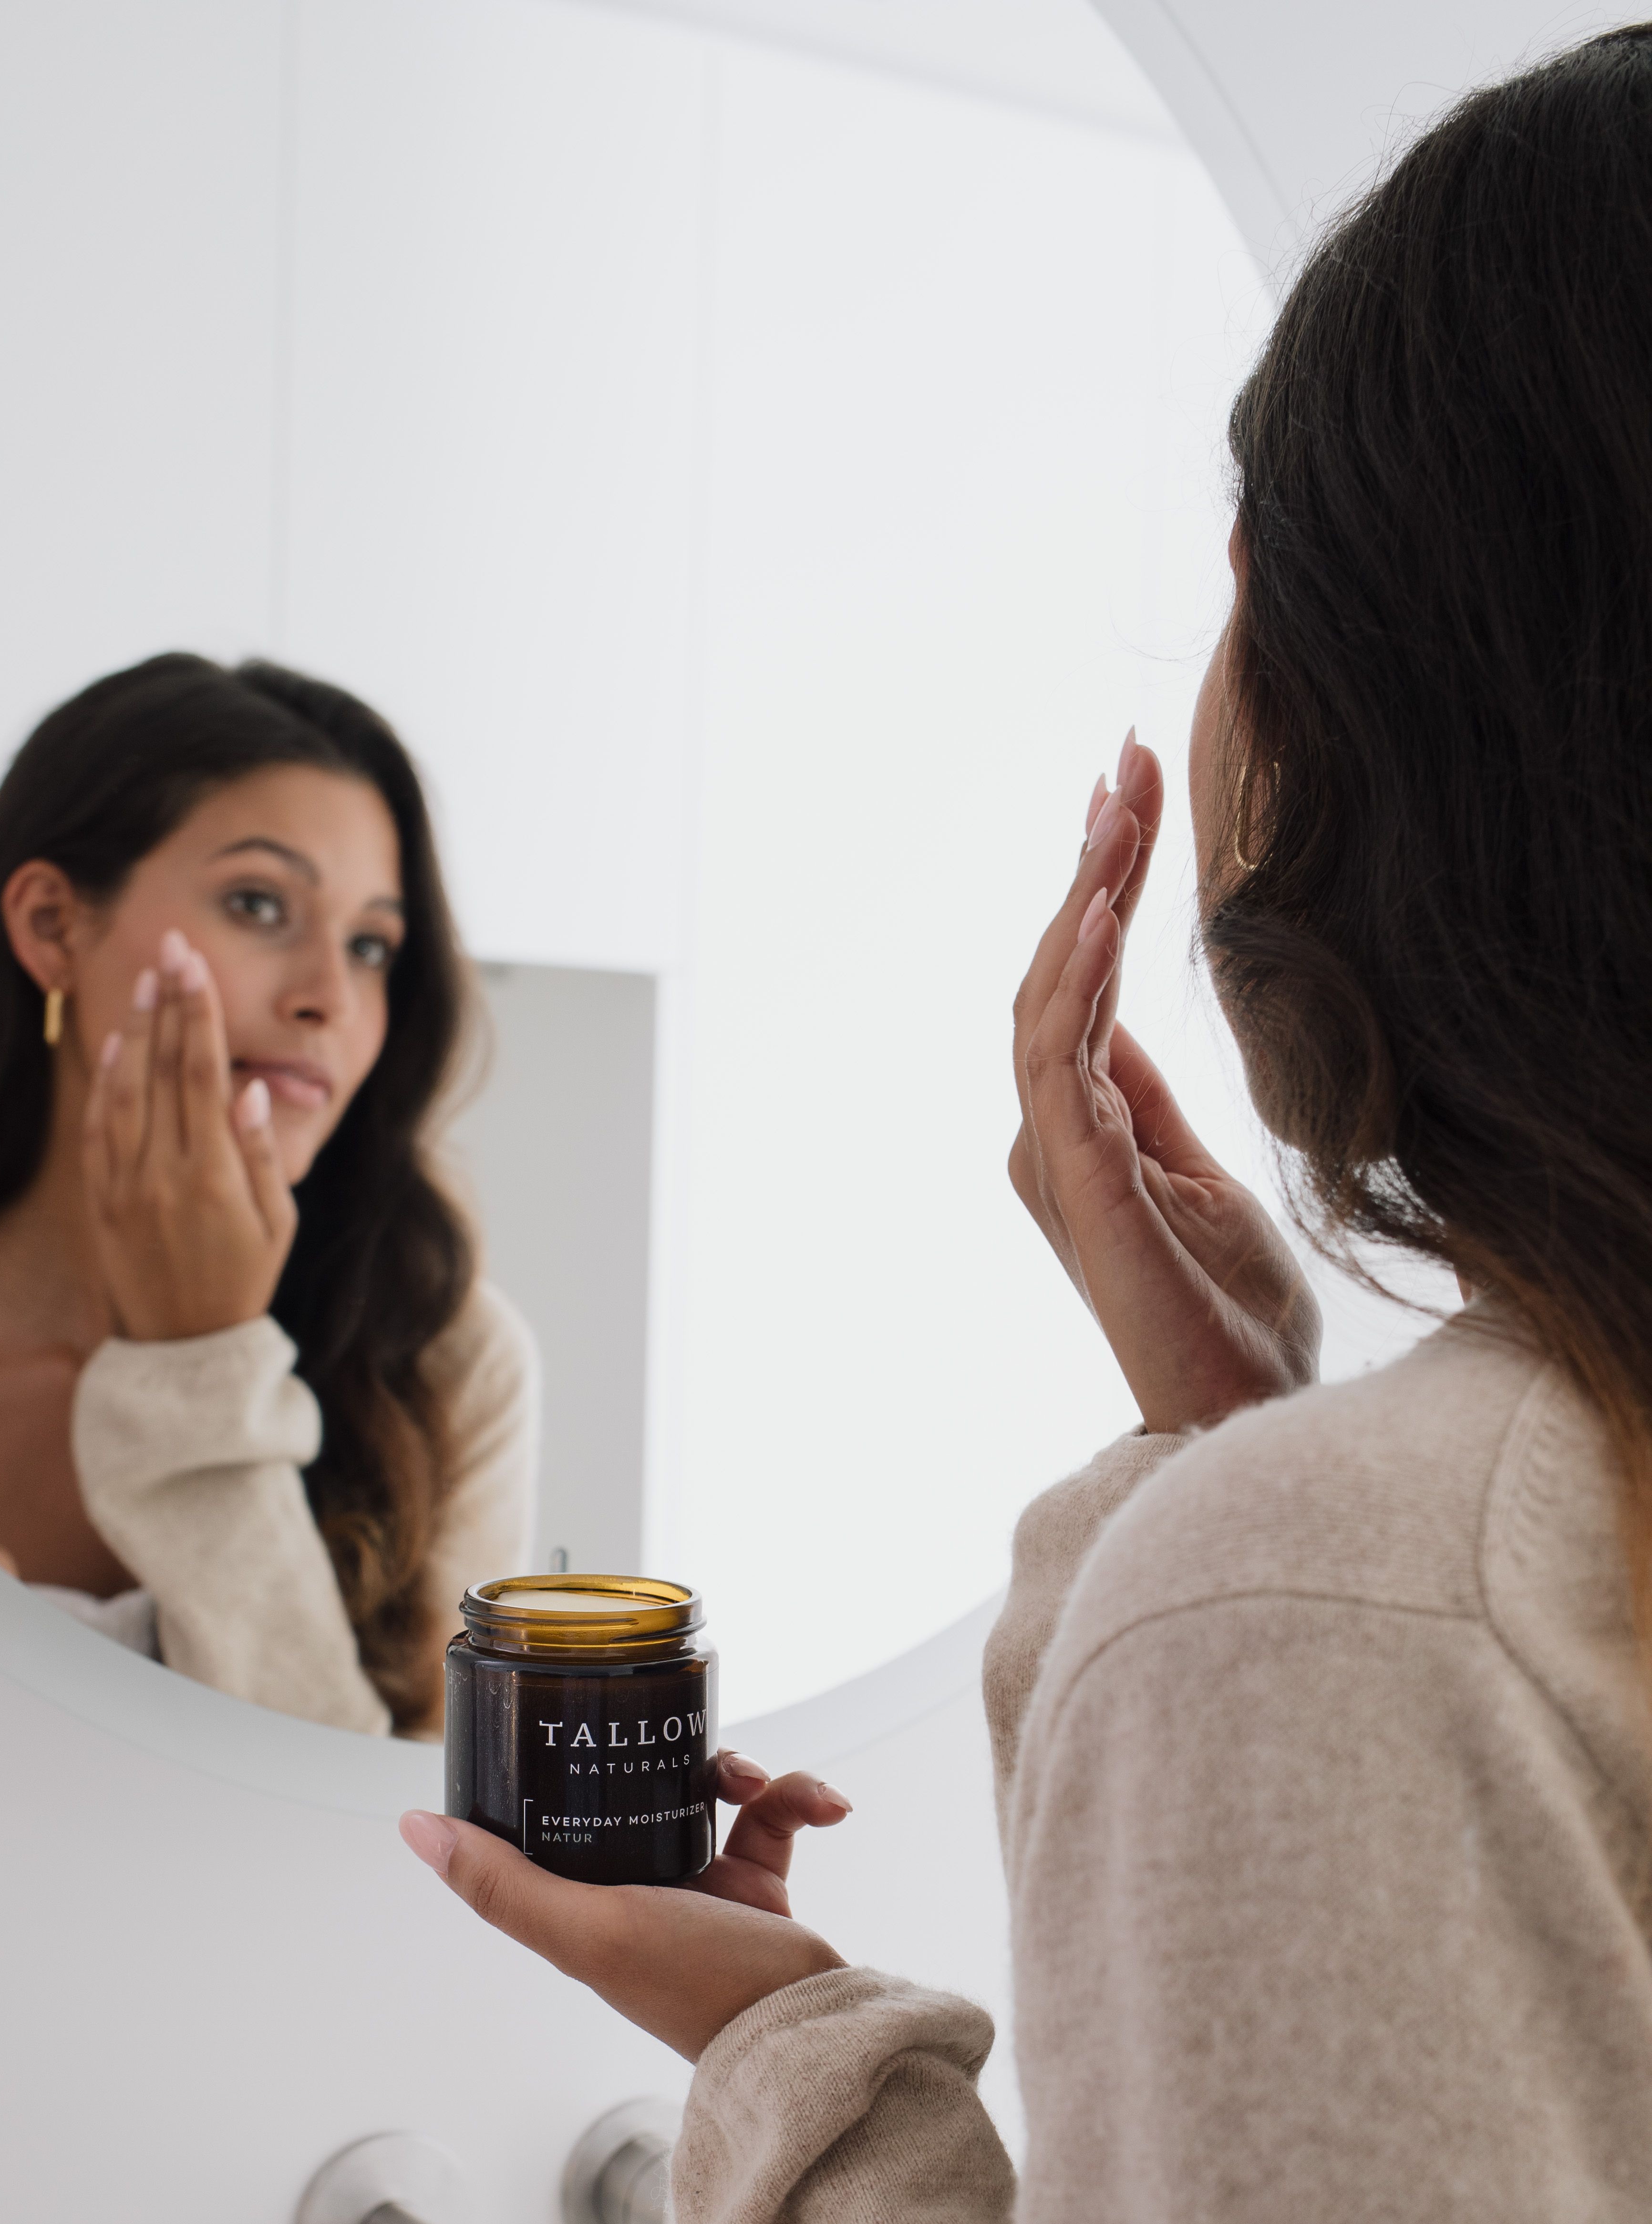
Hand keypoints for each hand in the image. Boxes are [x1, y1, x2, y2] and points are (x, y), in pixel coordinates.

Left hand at [82, 929, 295, 1342]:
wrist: (184, 1351)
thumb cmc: (243, 1284)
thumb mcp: (277, 1226)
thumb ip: (261, 1156)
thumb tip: (246, 1088)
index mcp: (213, 1177)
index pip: (202, 1073)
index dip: (197, 1013)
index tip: (195, 964)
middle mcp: (163, 1174)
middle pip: (163, 1068)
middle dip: (168, 1001)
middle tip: (171, 947)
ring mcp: (125, 1186)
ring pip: (125, 1089)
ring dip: (135, 1028)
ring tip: (143, 979)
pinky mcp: (101, 1200)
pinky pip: (99, 1129)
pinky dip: (106, 1082)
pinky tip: (116, 1045)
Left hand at [399, 1755, 851, 2063]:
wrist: (806, 2026)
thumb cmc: (698, 1986)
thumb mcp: (587, 1929)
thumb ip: (501, 1884)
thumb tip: (414, 1826)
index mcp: (582, 1906)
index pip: (545, 1823)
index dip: (552, 1769)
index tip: (570, 1720)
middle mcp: (632, 1893)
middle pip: (628, 1791)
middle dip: (663, 1753)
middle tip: (689, 1741)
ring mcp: (697, 1887)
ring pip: (703, 1793)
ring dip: (740, 1772)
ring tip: (759, 1781)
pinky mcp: (756, 1885)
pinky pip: (772, 1818)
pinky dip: (799, 1799)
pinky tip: (828, 1805)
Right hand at [1009, 734, 1319, 1435]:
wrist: (1233, 1408)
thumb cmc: (1225, 1310)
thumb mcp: (1196, 1175)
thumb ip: (1143, 1102)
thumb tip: (1116, 1026)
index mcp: (1077, 1130)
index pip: (1081, 981)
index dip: (1099, 883)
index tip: (1126, 789)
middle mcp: (1047, 1136)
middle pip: (1057, 972)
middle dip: (1090, 860)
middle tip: (1126, 758)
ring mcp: (1055, 1159)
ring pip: (1049, 1000)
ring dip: (1082, 898)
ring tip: (1116, 810)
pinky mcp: (1079, 1183)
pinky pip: (1060, 1063)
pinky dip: (1078, 982)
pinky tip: (1103, 913)